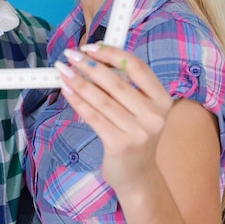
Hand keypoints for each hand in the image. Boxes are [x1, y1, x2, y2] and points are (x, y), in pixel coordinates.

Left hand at [56, 44, 172, 193]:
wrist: (138, 177)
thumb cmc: (134, 134)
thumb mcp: (140, 109)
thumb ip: (124, 85)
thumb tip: (92, 58)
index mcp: (162, 99)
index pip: (137, 67)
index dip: (112, 54)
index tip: (90, 46)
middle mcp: (154, 115)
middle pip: (116, 82)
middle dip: (89, 65)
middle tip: (70, 54)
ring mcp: (139, 132)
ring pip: (102, 99)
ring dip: (79, 81)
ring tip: (62, 70)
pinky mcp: (120, 145)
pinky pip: (94, 117)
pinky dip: (77, 101)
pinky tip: (66, 90)